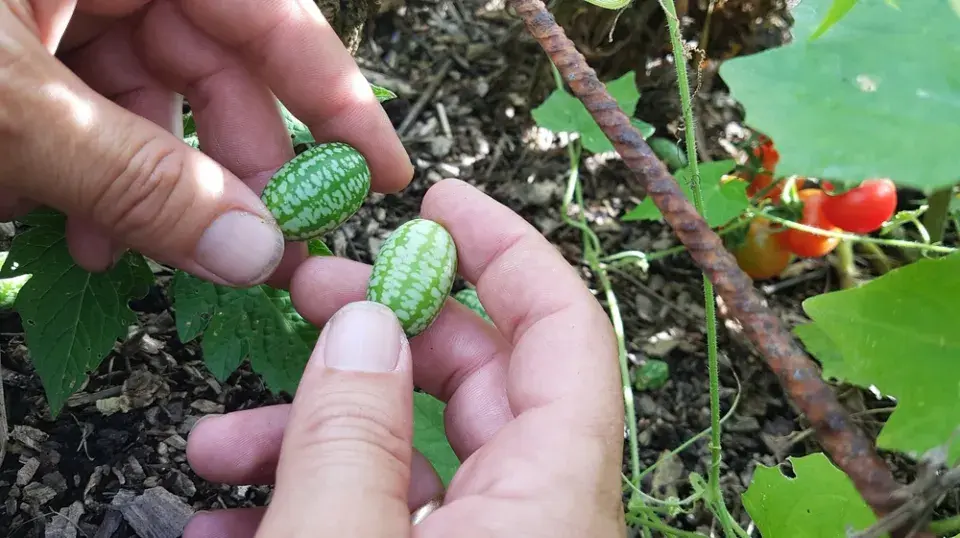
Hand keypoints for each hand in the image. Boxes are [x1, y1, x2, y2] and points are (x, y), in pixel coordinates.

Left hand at [0, 0, 411, 286]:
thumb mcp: (10, 109)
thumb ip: (134, 178)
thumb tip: (253, 253)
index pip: (271, 15)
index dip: (338, 98)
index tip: (381, 176)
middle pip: (217, 68)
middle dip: (231, 170)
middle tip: (253, 251)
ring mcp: (64, 2)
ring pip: (152, 99)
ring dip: (148, 187)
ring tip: (123, 250)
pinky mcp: (27, 41)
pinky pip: (92, 107)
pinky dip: (92, 172)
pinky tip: (74, 225)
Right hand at [183, 179, 627, 536]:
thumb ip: (352, 434)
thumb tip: (364, 325)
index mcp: (552, 499)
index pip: (565, 332)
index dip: (508, 251)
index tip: (441, 205)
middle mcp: (538, 519)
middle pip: (477, 381)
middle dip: (377, 331)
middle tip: (305, 295)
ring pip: (414, 456)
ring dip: (313, 436)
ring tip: (220, 443)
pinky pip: (389, 519)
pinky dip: (316, 504)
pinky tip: (233, 516)